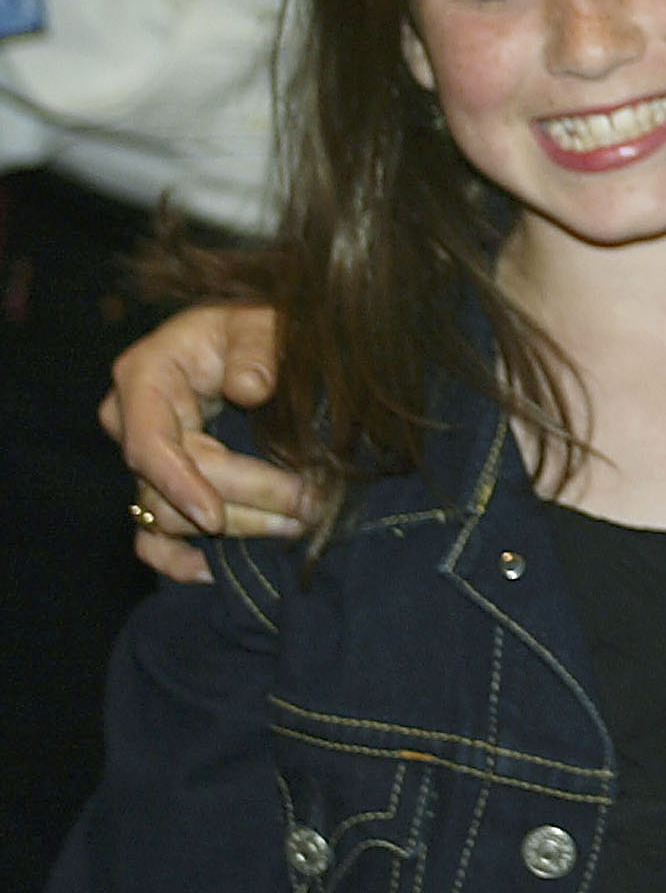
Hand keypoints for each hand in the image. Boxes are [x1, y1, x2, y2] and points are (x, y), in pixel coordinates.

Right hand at [101, 301, 309, 580]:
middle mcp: (134, 420)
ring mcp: (145, 456)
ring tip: (295, 526)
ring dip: (233, 527)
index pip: (149, 443)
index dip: (180, 483)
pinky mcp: (159, 482)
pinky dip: (176, 559)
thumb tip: (250, 388)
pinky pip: (151, 534)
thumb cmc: (257, 322)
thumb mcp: (263, 320)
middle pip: (167, 485)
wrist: (255, 334)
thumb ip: (258, 348)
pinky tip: (214, 572)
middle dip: (236, 504)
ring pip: (168, 514)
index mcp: (146, 376)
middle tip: (303, 510)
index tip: (214, 516)